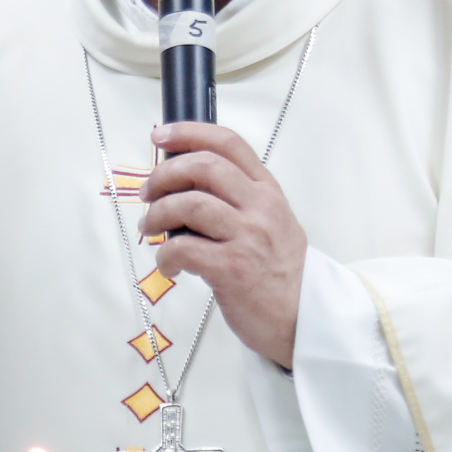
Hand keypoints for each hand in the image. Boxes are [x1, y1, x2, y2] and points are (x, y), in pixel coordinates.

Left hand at [138, 121, 306, 368]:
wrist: (303, 318)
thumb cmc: (279, 272)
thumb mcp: (271, 222)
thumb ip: (237, 199)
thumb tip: (181, 183)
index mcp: (267, 191)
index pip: (229, 144)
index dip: (189, 132)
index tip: (160, 135)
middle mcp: (261, 208)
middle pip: (204, 166)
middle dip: (164, 175)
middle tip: (148, 193)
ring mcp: (248, 237)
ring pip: (189, 204)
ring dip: (157, 214)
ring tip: (148, 229)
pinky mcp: (233, 269)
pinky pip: (183, 248)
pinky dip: (164, 255)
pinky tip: (168, 265)